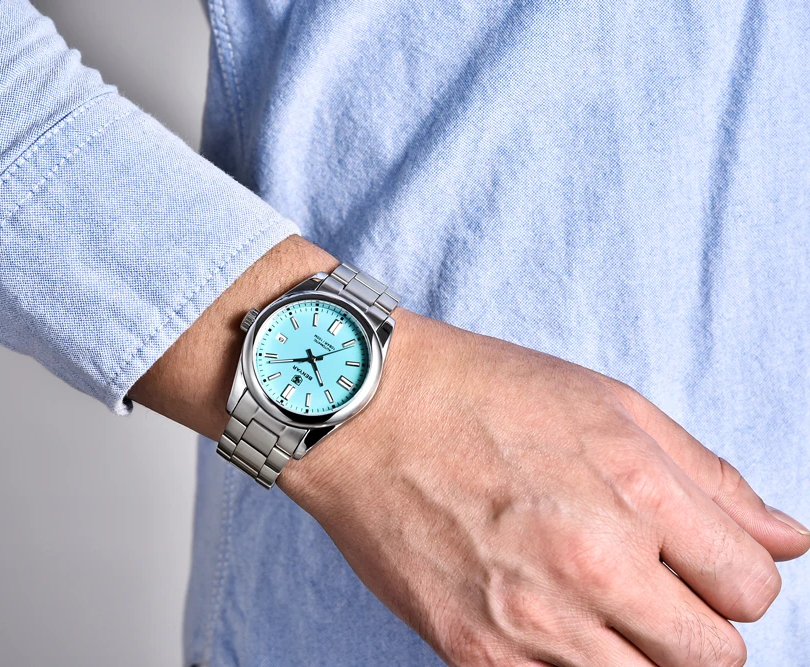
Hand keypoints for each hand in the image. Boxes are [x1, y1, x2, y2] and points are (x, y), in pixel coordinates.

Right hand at [280, 310, 809, 665]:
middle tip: (644, 584)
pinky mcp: (475, 654)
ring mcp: (533, 619)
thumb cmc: (481, 394)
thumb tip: (786, 541)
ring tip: (592, 603)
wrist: (363, 412)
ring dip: (636, 653)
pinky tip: (545, 619)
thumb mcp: (607, 405)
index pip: (751, 588)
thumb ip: (707, 478)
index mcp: (636, 490)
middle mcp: (593, 562)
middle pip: (713, 656)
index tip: (695, 564)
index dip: (732, 578)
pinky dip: (570, 666)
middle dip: (694, 625)